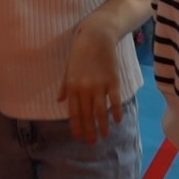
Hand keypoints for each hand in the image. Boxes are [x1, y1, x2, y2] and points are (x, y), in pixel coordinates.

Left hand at [58, 14, 124, 144]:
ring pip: (101, 111)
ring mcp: (99, 85)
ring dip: (103, 126)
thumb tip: (60, 101)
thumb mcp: (68, 69)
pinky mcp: (113, 80)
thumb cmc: (80, 52)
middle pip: (87, 115)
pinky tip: (117, 120)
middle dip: (89, 130)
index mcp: (72, 86)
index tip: (79, 138)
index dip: (77, 127)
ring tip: (104, 135)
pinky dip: (116, 112)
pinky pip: (115, 100)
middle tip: (92, 142)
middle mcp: (84, 88)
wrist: (96, 36)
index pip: (74, 113)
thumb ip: (65, 86)